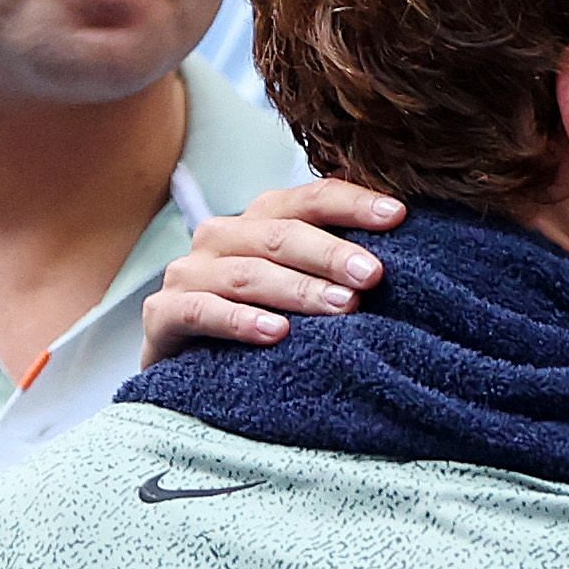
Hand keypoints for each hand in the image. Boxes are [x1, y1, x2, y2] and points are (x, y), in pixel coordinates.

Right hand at [141, 179, 404, 367]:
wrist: (195, 370)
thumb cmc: (269, 321)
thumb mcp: (309, 287)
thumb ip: (343, 265)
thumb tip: (405, 245)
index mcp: (262, 219)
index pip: (310, 198)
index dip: (354, 204)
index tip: (398, 216)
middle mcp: (222, 236)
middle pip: (280, 234)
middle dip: (331, 254)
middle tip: (373, 276)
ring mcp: (189, 273)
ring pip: (247, 273)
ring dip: (297, 290)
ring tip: (341, 307)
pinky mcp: (162, 315)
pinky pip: (199, 311)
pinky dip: (238, 321)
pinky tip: (275, 333)